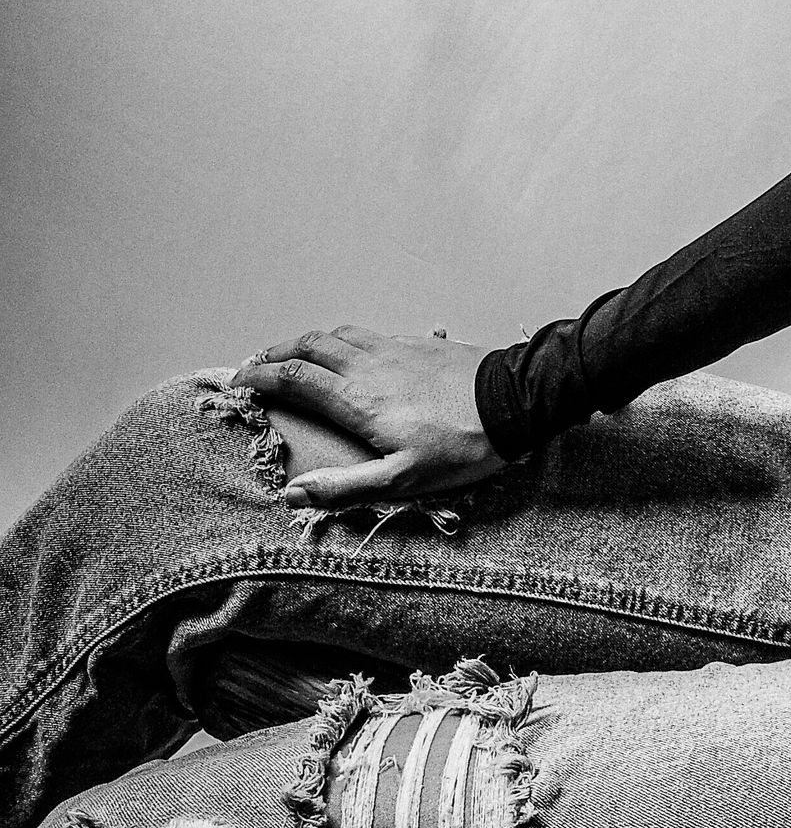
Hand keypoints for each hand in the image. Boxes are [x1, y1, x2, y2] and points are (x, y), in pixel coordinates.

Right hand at [236, 325, 505, 508]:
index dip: (260, 378)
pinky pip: (370, 333)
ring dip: (308, 341)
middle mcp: (370, 365)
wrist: (516, 402)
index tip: (239, 384)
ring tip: (294, 353)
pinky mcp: (420, 343)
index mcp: (358, 399)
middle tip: (255, 364)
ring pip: (339, 333)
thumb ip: (345, 487)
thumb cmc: (462, 446)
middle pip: (310, 346)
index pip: (295, 378)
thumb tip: (292, 495)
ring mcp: (396, 348)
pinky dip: (344, 337)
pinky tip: (350, 349)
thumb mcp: (402, 480)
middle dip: (276, 353)